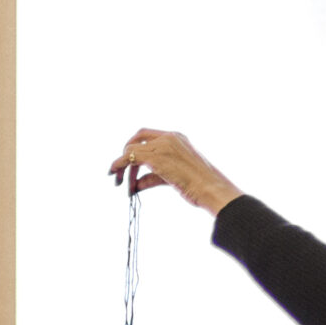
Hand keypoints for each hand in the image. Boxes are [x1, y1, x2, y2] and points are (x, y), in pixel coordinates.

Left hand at [108, 128, 242, 213]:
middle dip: (127, 155)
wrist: (211, 189)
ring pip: (131, 149)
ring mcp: (162, 145)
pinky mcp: (156, 157)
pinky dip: (117, 165)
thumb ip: (153, 178)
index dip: (136, 148)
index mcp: (177, 137)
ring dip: (122, 166)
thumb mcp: (174, 177)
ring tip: (121, 183)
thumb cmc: (200, 186)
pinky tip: (114, 175)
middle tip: (121, 174)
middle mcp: (169, 137)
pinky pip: (128, 157)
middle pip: (138, 138)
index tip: (131, 165)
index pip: (149, 136)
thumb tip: (136, 185)